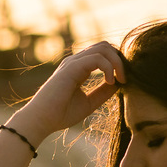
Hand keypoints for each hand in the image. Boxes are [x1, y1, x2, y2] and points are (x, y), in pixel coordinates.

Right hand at [8, 41, 125, 142]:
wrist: (42, 120)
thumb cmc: (61, 114)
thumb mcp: (89, 102)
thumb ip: (103, 92)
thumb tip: (120, 83)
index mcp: (78, 68)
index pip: (102, 54)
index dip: (117, 62)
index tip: (124, 80)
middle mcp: (75, 62)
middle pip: (104, 46)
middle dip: (119, 59)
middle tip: (124, 78)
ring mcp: (73, 63)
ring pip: (103, 48)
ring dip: (117, 63)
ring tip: (119, 80)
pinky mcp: (71, 68)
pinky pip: (97, 58)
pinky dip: (109, 68)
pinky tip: (111, 82)